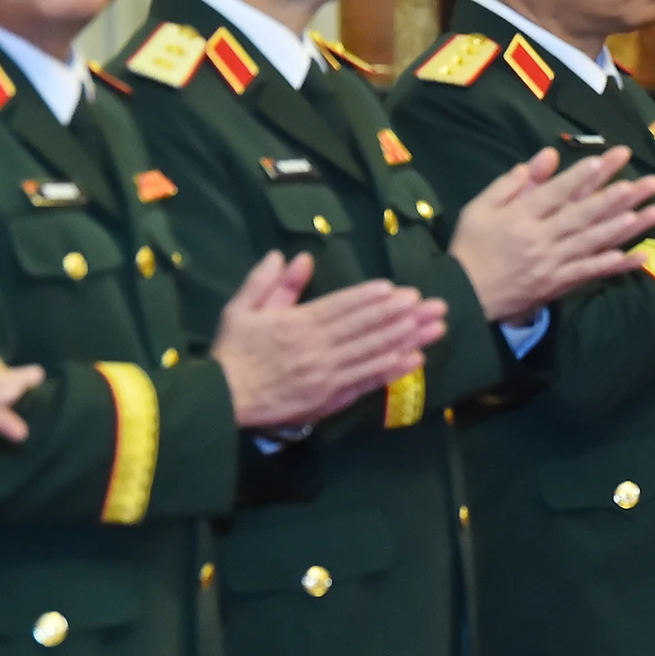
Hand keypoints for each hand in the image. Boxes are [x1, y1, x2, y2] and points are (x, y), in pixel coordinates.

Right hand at [211, 252, 448, 427]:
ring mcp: (326, 373)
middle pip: (366, 327)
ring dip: (407, 338)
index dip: (371, 298)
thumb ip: (269, 283)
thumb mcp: (241, 309)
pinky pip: (365, 381)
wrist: (220, 400)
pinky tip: (414, 359)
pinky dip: (391, 370)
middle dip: (402, 315)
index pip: (342, 307)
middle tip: (433, 304)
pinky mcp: (329, 397)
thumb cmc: (232, 352)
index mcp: (297, 323)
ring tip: (434, 327)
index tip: (398, 290)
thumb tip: (293, 255)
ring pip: (372, 352)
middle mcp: (317, 347)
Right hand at [450, 145, 654, 320]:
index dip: (579, 177)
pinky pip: (587, 274)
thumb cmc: (471, 246)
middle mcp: (539, 238)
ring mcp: (551, 263)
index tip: (603, 161)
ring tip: (652, 213)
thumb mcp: (480, 208)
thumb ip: (511, 183)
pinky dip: (611, 266)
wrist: (462, 295)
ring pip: (592, 242)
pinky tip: (634, 256)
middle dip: (617, 197)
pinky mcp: (556, 284)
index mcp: (519, 217)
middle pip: (582, 214)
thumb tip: (546, 156)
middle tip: (646, 183)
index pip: (554, 193)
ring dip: (624, 228)